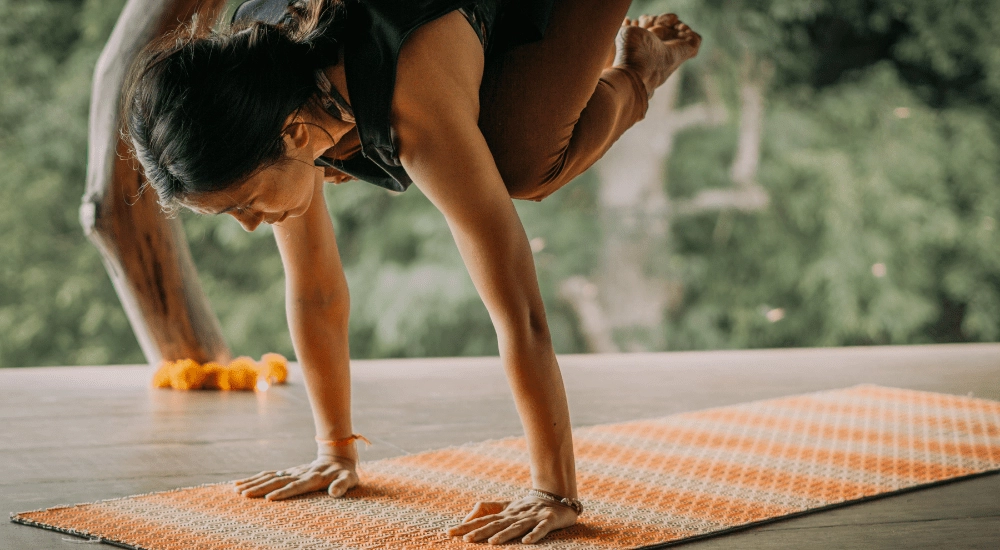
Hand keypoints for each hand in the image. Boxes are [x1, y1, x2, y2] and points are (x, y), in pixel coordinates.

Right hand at [233, 457, 357, 500]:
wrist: (337, 457)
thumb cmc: (345, 473)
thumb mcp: (349, 479)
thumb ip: (342, 485)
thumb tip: (335, 492)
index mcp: (313, 478)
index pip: (296, 486)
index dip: (284, 492)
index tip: (269, 498)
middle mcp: (299, 474)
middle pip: (277, 482)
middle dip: (260, 488)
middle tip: (243, 495)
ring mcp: (291, 472)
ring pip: (269, 478)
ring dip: (253, 484)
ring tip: (236, 490)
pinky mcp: (287, 473)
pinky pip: (268, 476)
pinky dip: (254, 480)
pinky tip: (240, 484)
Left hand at [447, 496, 577, 544]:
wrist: (559, 497)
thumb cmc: (529, 506)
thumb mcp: (507, 508)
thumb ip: (488, 510)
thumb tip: (468, 518)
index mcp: (506, 513)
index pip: (484, 519)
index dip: (467, 526)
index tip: (450, 532)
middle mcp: (517, 514)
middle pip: (497, 523)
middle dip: (481, 531)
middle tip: (466, 539)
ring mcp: (533, 516)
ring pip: (517, 526)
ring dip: (505, 534)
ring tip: (492, 542)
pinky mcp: (549, 520)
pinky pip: (542, 529)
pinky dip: (534, 534)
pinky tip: (526, 542)